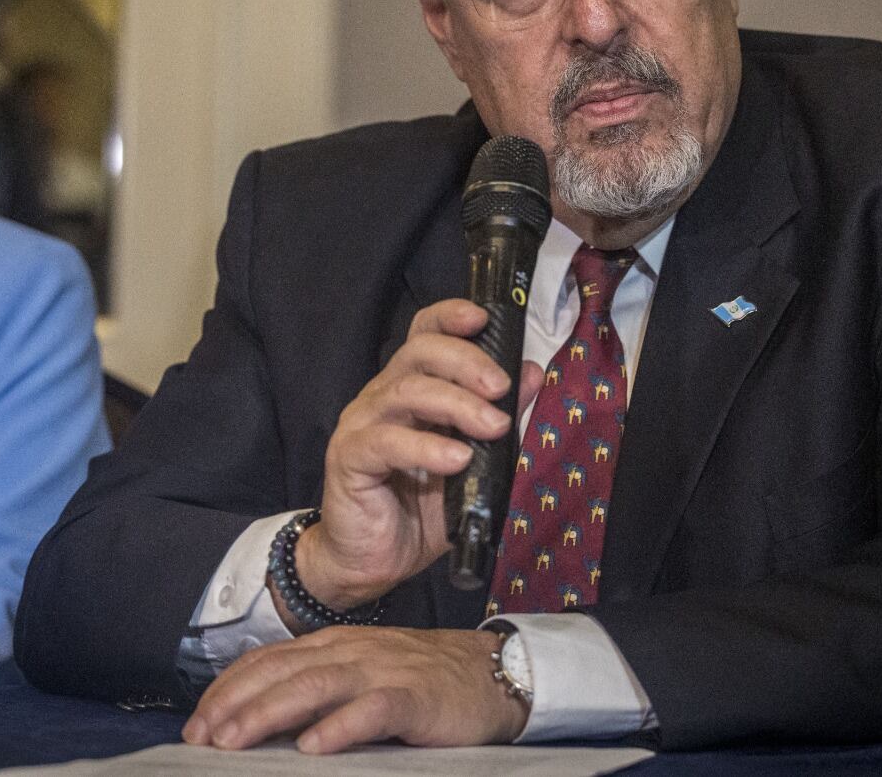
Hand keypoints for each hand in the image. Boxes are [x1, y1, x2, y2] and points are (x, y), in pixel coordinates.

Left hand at [182, 627, 527, 752]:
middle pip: (281, 672)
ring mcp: (382, 671)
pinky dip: (340, 727)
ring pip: (315, 686)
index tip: (196, 723)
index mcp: (334, 646)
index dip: (227, 689)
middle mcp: (351, 651)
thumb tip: (260, 721)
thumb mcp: (362, 675)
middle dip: (234, 705)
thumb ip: (319, 689)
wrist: (491, 674)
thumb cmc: (421, 682)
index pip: (268, 660)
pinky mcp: (414, 697)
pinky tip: (313, 746)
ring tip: (235, 740)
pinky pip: (373, 710)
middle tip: (200, 737)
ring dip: (269, 713)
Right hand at [293, 300, 543, 611]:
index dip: (449, 318)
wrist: (369, 563)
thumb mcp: (472, 466)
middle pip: (418, 353)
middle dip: (466, 362)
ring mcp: (362, 425)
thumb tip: (533, 376)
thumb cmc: (418, 512)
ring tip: (492, 427)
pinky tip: (457, 459)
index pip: (424, 335)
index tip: (484, 318)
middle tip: (501, 388)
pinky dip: (425, 447)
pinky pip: (386, 442)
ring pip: (405, 391)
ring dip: (455, 404)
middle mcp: (382, 398)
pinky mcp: (349, 458)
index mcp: (410, 391)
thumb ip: (498, 421)